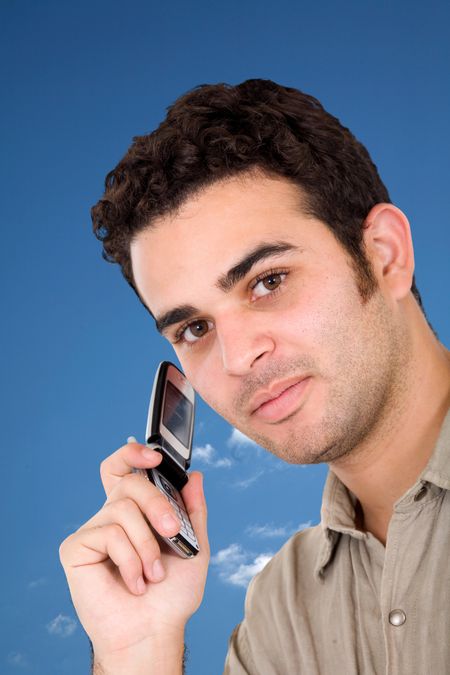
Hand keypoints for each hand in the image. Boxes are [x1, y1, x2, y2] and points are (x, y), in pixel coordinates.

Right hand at [59, 440, 208, 669]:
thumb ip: (194, 511)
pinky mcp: (75, 549)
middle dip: (156, 503)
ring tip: (152, 573)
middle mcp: (112, 515)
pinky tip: (134, 583)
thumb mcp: (195, 546)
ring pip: (122, 509)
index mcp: (137, 511)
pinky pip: (108, 534)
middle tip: (170, 531)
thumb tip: (195, 477)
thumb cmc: (171, 594)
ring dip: (146, 545)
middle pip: (129, 482)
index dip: (133, 454)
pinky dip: (130, 560)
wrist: (154, 631)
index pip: (124, 469)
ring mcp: (92, 531)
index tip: (154, 457)